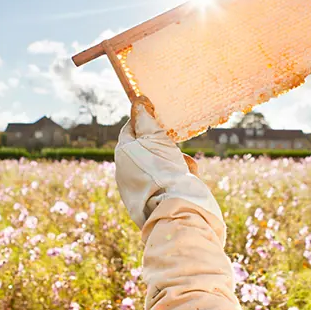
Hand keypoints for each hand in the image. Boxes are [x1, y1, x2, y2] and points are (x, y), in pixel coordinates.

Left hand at [114, 96, 220, 227]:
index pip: (130, 128)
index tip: (160, 116)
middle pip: (145, 147)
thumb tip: (138, 100)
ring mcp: (134, 188)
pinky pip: (162, 182)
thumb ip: (146, 119)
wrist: (172, 210)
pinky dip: (175, 177)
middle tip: (177, 143)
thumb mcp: (156, 137)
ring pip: (157, 165)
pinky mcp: (147, 201)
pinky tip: (188, 177)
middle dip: (165, 144)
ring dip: (174, 160)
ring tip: (186, 165)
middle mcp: (124, 170)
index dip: (145, 120)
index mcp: (122, 152)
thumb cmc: (163, 169)